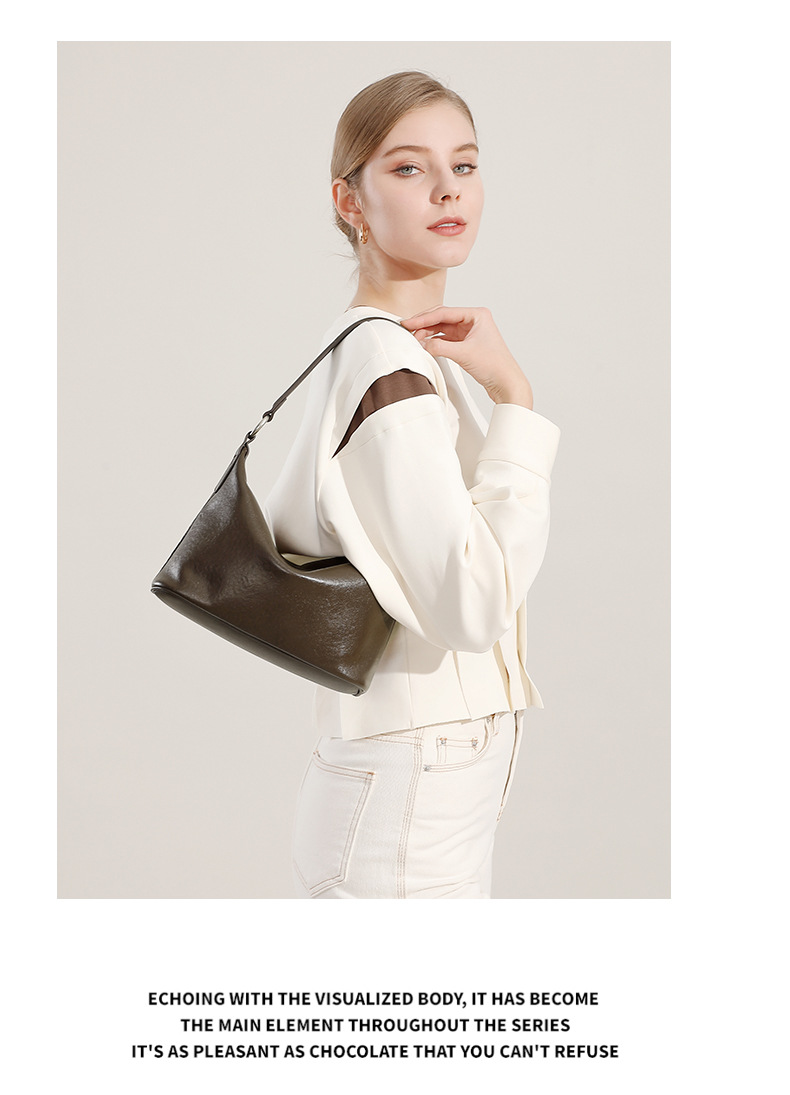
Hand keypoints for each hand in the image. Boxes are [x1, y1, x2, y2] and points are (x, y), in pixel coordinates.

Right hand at [401, 306, 533, 408]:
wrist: (506, 383)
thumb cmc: (495, 366)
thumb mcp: (464, 354)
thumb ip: (440, 347)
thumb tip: (423, 343)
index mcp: (477, 315)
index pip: (445, 312)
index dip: (424, 318)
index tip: (410, 323)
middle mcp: (474, 320)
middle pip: (443, 318)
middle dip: (424, 323)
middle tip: (407, 327)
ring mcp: (470, 332)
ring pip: (443, 328)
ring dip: (429, 332)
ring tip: (414, 338)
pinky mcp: (467, 344)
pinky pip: (446, 338)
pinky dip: (435, 341)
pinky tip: (426, 343)